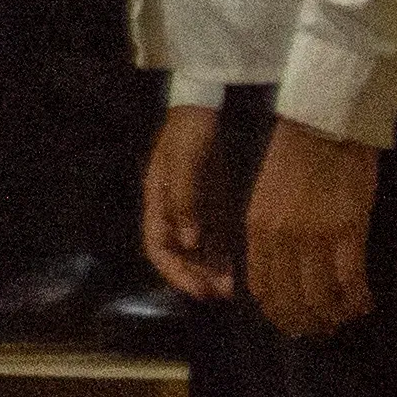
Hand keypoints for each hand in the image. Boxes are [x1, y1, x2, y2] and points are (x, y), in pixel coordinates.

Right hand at [142, 106, 230, 302]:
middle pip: (180, 253)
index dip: (175, 273)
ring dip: (213, 268)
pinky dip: (225, 251)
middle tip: (222, 293)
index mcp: (157, 201)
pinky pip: (217, 233)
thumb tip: (189, 243)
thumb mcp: (184, 162)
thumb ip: (184, 201)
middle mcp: (173, 209)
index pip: (158, 247)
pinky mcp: (214, 200)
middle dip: (197, 276)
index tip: (199, 291)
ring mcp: (194, 205)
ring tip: (233, 286)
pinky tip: (240, 264)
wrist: (207, 102)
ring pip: (199, 247)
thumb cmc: (190, 131)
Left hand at [243, 118, 379, 337]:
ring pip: (322, 296)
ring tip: (342, 319)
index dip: (277, 312)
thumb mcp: (264, 195)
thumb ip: (267, 232)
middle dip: (304, 322)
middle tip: (318, 330)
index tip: (289, 321)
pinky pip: (351, 279)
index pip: (262, 287)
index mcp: (257, 229)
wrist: (323, 123)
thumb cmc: (292, 154)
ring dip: (332, 315)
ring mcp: (316, 237)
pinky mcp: (348, 231)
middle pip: (291, 299)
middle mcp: (282, 240)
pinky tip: (364, 304)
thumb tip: (279, 269)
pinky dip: (357, 298)